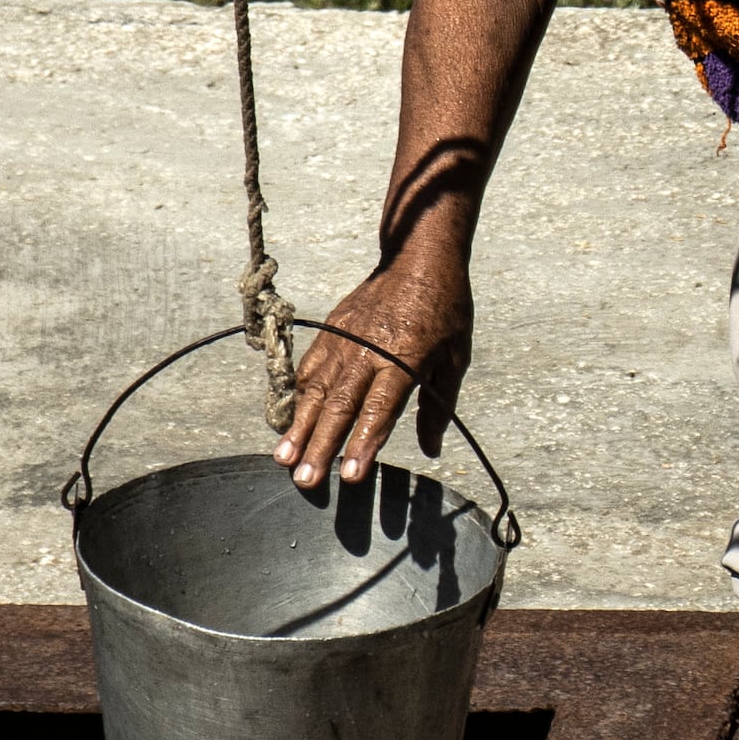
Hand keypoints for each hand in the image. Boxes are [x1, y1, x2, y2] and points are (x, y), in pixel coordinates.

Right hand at [275, 253, 469, 488]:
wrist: (418, 258)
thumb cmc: (445, 311)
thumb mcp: (455, 358)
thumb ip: (438, 406)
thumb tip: (429, 450)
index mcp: (405, 358)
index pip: (380, 409)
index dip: (363, 443)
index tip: (349, 476)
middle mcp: (368, 350)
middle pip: (339, 405)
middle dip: (320, 446)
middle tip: (305, 480)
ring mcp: (345, 339)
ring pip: (316, 389)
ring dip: (299, 426)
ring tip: (283, 458)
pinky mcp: (331, 329)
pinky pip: (310, 366)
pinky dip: (298, 395)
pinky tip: (288, 421)